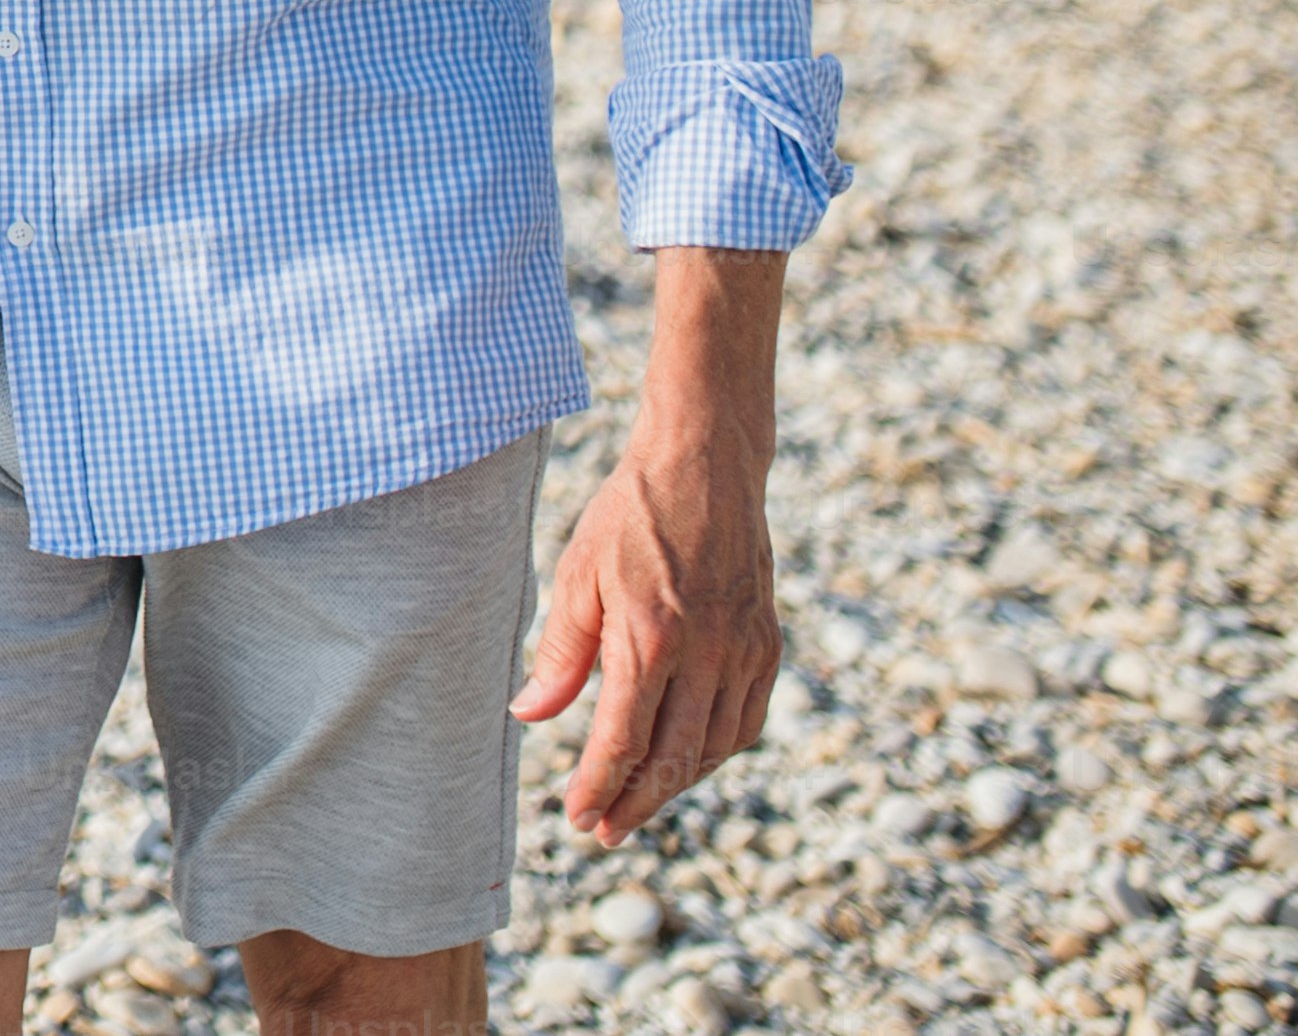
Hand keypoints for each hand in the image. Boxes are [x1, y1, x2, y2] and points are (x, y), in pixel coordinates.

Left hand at [518, 252, 787, 844]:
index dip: (599, 786)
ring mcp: (745, 652)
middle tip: (604, 831)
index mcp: (651, 639)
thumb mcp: (577, 575)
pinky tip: (687, 759)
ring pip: (715, 749)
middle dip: (635, 803)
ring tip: (638, 802)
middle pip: (673, 760)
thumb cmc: (630, 516)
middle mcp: (706, 655)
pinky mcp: (767, 646)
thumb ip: (560, 654)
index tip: (578, 817)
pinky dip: (715, 752)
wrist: (706, 466)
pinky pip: (746, 721)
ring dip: (677, 785)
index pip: (623, 740)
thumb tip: (529, 717)